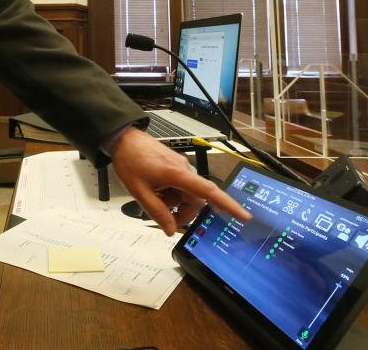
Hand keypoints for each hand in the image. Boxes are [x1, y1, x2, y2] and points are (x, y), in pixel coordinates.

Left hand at [110, 127, 250, 234]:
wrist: (123, 139)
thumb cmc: (130, 160)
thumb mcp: (139, 191)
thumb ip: (157, 212)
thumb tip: (170, 229)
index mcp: (178, 174)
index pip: (209, 192)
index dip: (228, 204)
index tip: (244, 215)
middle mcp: (184, 169)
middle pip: (195, 199)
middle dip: (183, 212)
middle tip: (164, 218)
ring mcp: (180, 166)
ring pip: (186, 194)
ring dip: (174, 203)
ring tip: (153, 199)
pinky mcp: (175, 166)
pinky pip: (179, 186)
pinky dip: (170, 194)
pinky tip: (155, 191)